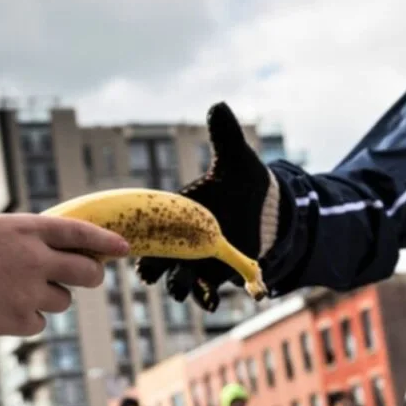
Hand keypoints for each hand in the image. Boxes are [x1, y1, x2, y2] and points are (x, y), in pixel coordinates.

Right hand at [0, 213, 129, 337]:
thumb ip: (23, 238)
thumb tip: (54, 251)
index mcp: (26, 227)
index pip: (79, 231)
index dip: (105, 240)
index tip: (123, 247)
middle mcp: (35, 257)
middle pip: (86, 271)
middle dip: (91, 274)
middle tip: (86, 275)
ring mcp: (28, 290)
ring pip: (63, 300)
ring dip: (49, 297)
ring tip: (15, 290)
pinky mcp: (17, 320)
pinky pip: (39, 322)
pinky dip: (27, 319)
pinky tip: (2, 309)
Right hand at [135, 102, 280, 310]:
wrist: (268, 210)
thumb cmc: (245, 183)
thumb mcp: (237, 160)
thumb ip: (225, 137)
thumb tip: (218, 105)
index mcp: (176, 215)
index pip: (151, 229)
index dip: (142, 239)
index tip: (138, 248)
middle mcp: (179, 242)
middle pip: (158, 262)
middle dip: (156, 270)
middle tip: (154, 275)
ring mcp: (196, 262)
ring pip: (180, 282)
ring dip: (183, 288)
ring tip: (191, 290)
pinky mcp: (216, 276)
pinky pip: (208, 293)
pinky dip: (210, 299)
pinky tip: (216, 301)